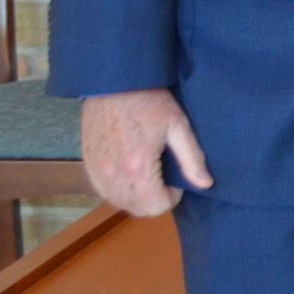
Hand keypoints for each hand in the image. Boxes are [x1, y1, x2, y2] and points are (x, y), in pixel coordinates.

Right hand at [81, 88, 212, 215]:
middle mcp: (112, 175)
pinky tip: (130, 169)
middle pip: (138, 210)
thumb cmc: (149, 101)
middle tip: (164, 173)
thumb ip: (192, 159)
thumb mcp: (178, 126)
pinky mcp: (87, 165)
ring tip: (148, 170)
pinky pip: (104, 192)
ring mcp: (96, 172)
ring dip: (137, 195)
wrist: (114, 83)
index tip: (176, 176)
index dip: (172, 196)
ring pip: (120, 203)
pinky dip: (119, 188)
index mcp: (137, 168)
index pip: (156, 207)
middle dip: (156, 198)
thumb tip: (206, 184)